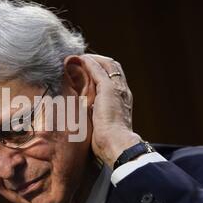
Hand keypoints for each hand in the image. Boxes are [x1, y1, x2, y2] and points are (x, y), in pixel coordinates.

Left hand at [81, 54, 141, 168]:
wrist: (117, 145)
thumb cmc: (108, 143)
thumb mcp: (101, 126)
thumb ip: (95, 118)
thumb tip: (83, 119)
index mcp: (123, 101)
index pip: (115, 79)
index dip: (102, 71)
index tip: (88, 69)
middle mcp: (123, 92)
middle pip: (114, 67)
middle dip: (98, 61)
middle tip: (82, 60)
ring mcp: (117, 89)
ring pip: (108, 65)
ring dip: (93, 59)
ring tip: (79, 57)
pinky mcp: (109, 89)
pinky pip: (99, 70)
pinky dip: (90, 63)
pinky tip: (80, 60)